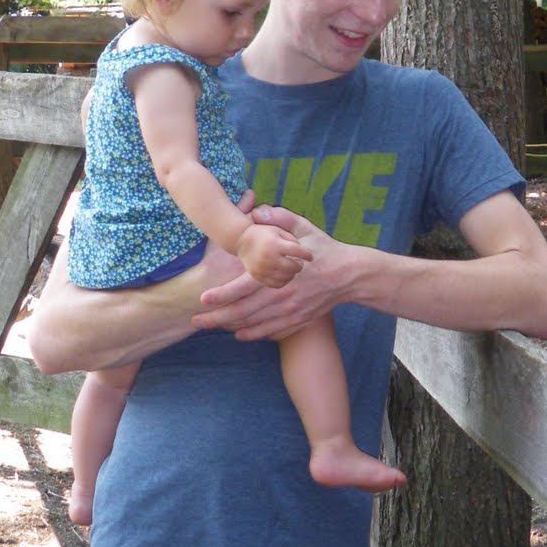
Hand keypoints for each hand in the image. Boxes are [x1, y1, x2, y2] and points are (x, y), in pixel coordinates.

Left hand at [192, 206, 350, 340]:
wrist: (351, 276)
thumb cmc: (324, 249)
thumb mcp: (304, 227)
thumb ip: (279, 219)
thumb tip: (257, 212)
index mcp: (280, 273)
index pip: (245, 286)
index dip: (223, 294)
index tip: (203, 299)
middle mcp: (282, 296)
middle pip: (244, 311)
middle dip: (217, 317)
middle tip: (195, 321)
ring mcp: (291, 311)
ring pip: (255, 324)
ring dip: (230, 327)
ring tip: (209, 327)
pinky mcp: (298, 319)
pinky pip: (272, 331)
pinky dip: (253, 334)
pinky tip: (239, 334)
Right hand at [235, 222, 311, 287]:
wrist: (241, 241)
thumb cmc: (264, 234)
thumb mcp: (278, 230)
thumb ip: (292, 239)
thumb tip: (303, 253)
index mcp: (275, 244)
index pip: (298, 251)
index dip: (307, 254)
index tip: (310, 257)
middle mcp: (268, 257)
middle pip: (293, 266)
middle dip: (299, 265)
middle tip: (299, 262)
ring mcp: (263, 268)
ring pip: (286, 277)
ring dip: (292, 273)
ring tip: (291, 268)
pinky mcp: (259, 276)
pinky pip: (276, 284)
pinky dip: (283, 281)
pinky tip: (284, 274)